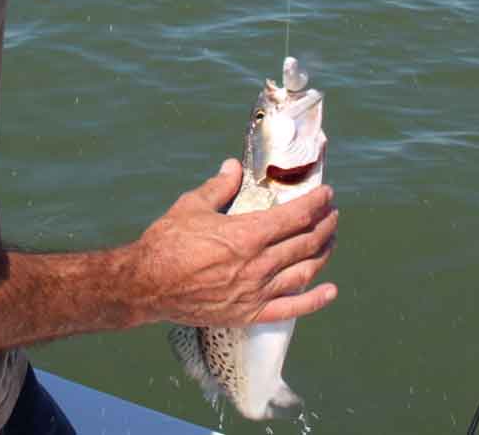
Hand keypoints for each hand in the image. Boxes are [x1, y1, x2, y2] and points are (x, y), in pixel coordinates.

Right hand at [132, 159, 337, 326]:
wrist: (146, 285)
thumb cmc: (167, 243)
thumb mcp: (192, 205)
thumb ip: (220, 185)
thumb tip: (233, 165)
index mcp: (248, 234)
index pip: (297, 215)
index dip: (317, 202)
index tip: (327, 194)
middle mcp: (259, 264)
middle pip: (307, 242)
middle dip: (325, 225)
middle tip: (332, 214)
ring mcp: (257, 291)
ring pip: (305, 271)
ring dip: (324, 253)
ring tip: (331, 240)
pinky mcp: (250, 313)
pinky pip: (291, 309)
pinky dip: (314, 300)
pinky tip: (329, 291)